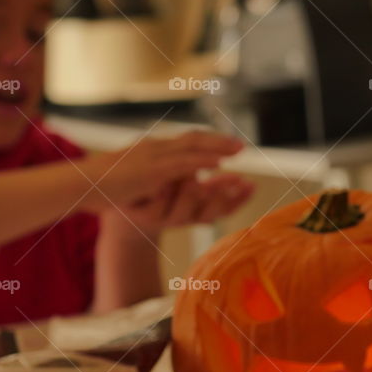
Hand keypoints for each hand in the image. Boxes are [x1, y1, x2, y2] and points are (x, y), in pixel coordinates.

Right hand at [78, 131, 244, 212]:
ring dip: (218, 148)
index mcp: (150, 149)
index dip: (206, 142)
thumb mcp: (130, 176)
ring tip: (238, 151)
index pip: (184, 141)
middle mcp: (154, 147)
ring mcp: (153, 156)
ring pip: (192, 147)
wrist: (81, 184)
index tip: (225, 144)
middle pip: (193, 139)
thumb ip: (147, 174)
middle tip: (240, 145)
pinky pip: (184, 163)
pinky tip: (220, 163)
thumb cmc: (101, 184)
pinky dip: (204, 161)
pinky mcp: (152, 170)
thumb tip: (159, 180)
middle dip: (218, 141)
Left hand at [113, 172, 253, 236]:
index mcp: (197, 208)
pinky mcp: (145, 217)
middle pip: (208, 215)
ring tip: (196, 181)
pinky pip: (156, 210)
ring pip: (182, 215)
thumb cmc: (153, 184)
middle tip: (234, 183)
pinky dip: (161, 198)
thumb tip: (219, 153)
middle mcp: (185, 216)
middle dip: (219, 199)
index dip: (238, 199)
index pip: (224, 208)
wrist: (120, 198)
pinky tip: (163, 187)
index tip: (250, 185)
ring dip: (190, 196)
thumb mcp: (177, 172)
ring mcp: (165, 218)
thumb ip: (197, 166)